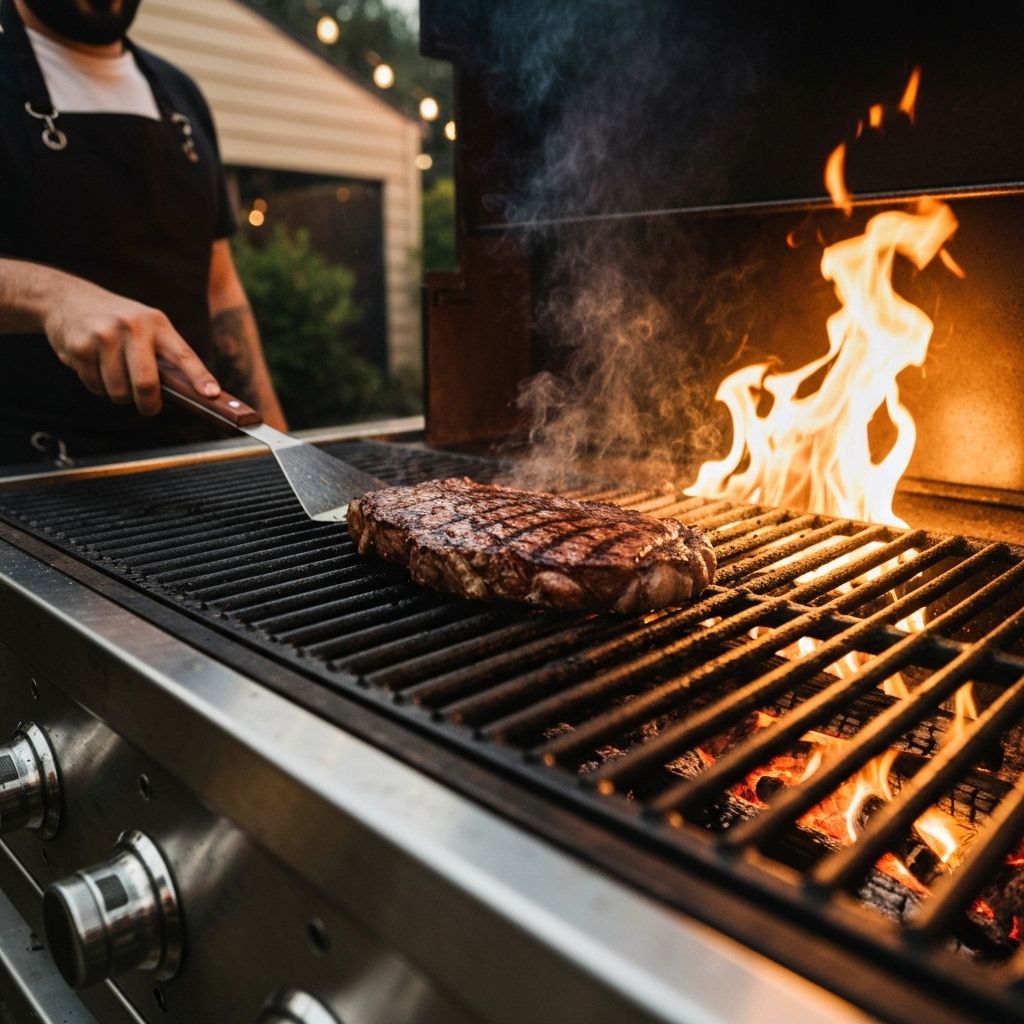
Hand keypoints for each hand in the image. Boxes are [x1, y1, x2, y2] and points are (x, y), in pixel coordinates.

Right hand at [42, 279, 219, 416]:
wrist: (68, 299)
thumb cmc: (119, 323)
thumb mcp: (146, 327)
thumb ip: (165, 356)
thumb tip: (192, 395)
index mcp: (157, 323)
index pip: (183, 355)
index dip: (199, 378)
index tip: (211, 395)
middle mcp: (132, 327)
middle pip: (146, 384)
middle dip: (149, 404)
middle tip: (149, 408)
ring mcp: (104, 336)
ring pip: (119, 391)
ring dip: (119, 394)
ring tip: (116, 375)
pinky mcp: (80, 347)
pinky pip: (96, 387)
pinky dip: (98, 387)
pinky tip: (96, 367)